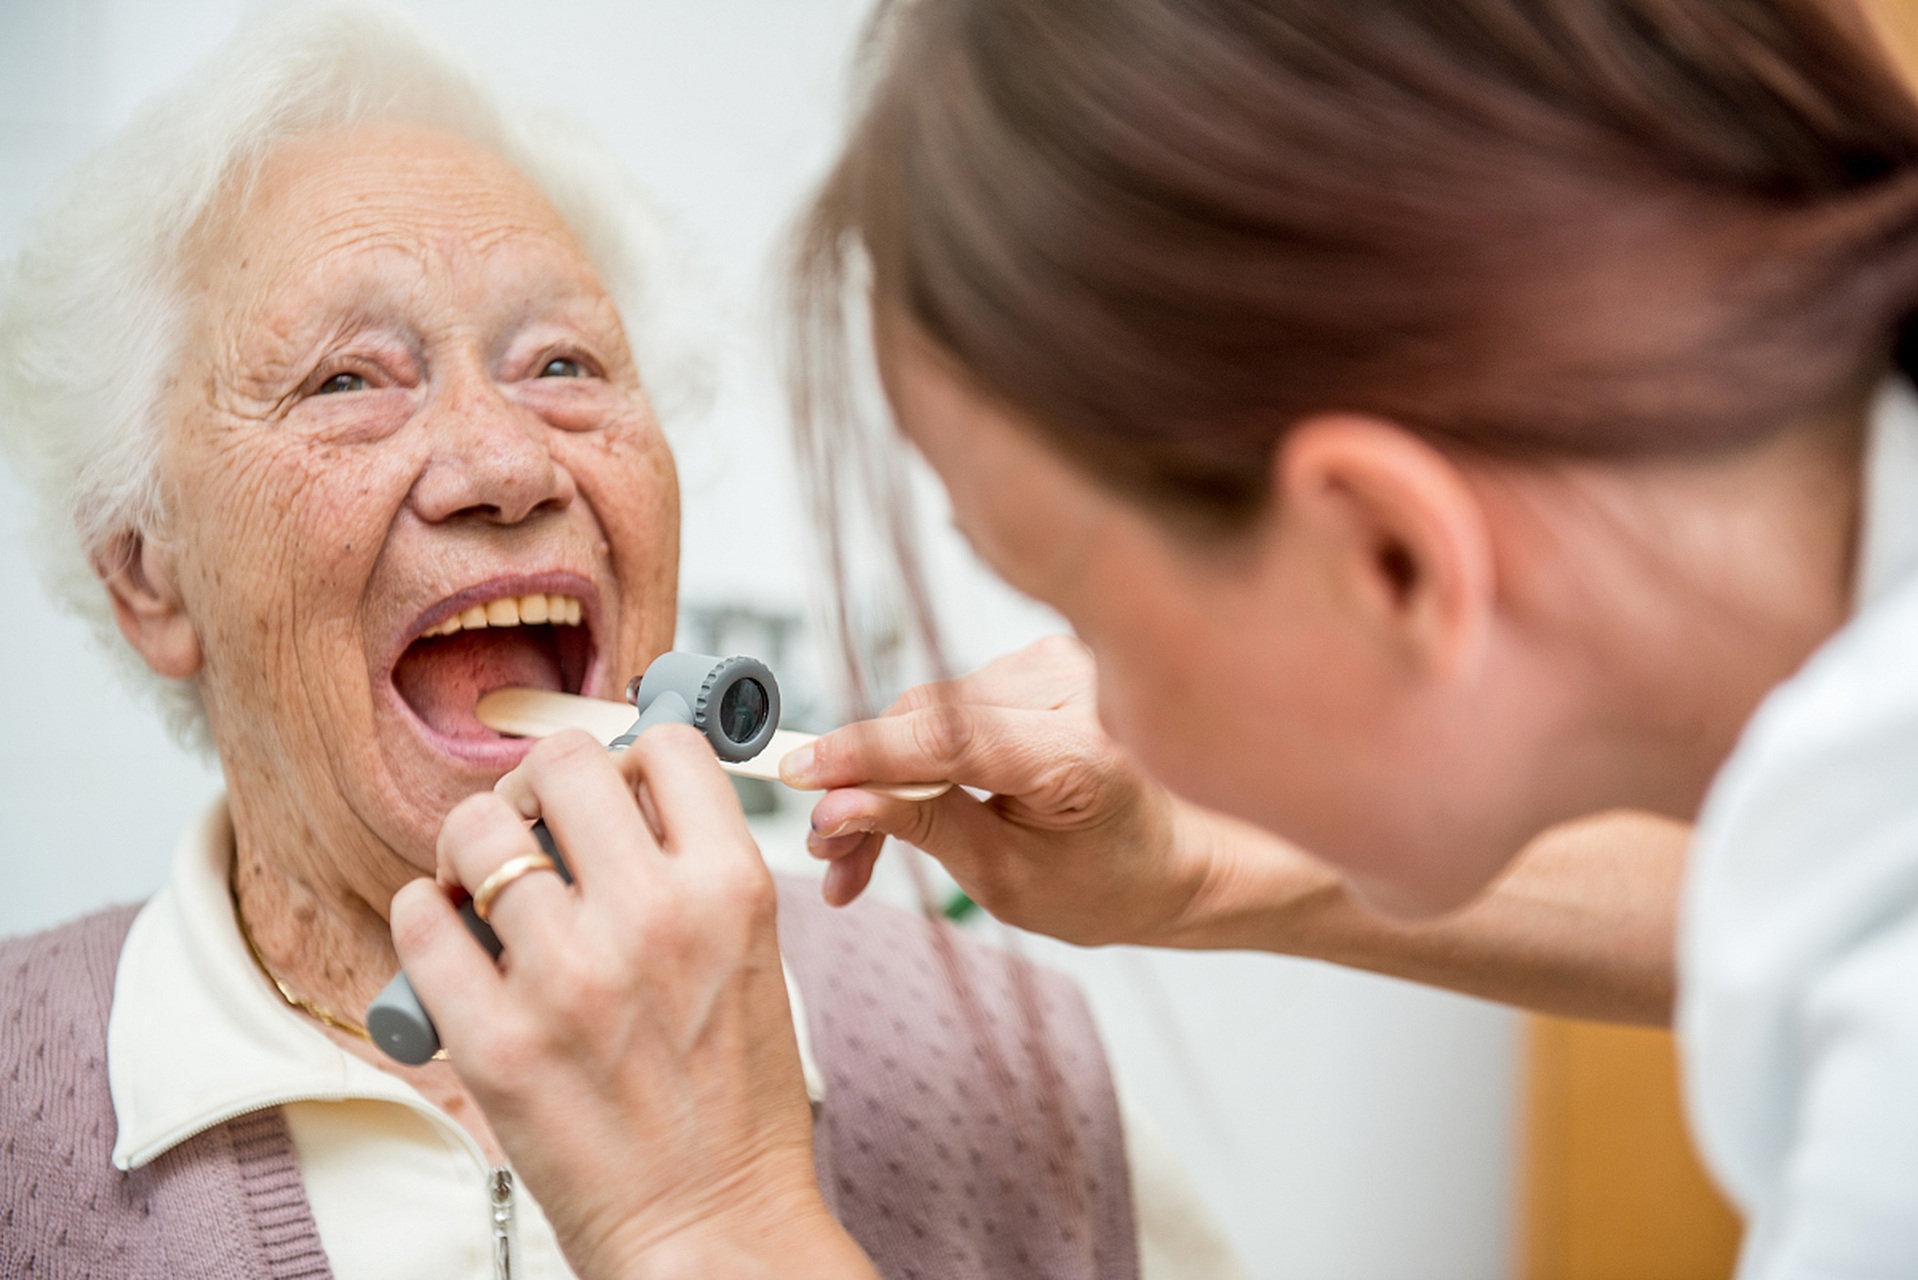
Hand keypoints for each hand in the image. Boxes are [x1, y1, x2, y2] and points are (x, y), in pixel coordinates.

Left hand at [389, 726, 875, 1279]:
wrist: (714, 1226)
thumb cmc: (737, 1101)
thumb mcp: (754, 956)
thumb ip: (695, 868)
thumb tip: (618, 793)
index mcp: (731, 891)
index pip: (666, 748)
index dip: (632, 758)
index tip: (613, 790)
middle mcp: (652, 918)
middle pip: (564, 764)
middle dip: (542, 786)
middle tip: (537, 824)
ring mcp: (568, 978)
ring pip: (477, 829)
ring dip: (474, 846)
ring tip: (485, 884)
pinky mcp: (496, 1040)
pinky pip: (418, 920)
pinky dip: (424, 913)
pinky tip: (450, 933)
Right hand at [781, 634, 1229, 945]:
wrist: (1179, 860)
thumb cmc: (1110, 882)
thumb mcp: (1005, 880)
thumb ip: (920, 829)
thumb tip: (833, 805)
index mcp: (1078, 751)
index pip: (946, 738)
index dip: (861, 756)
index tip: (796, 777)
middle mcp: (1071, 688)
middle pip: (924, 718)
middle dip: (863, 783)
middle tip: (828, 853)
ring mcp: (1058, 663)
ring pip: (929, 710)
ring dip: (886, 771)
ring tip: (860, 848)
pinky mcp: (1041, 659)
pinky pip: (952, 702)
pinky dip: (920, 749)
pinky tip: (908, 797)